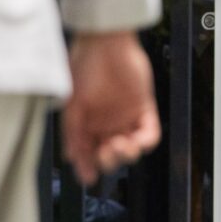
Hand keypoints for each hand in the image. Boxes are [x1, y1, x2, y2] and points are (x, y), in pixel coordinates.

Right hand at [62, 31, 160, 185]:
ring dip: (126, 154)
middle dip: (109, 161)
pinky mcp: (144, 109)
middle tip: (105, 153)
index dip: (88, 167)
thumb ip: (72, 132)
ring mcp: (126, 118)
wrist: (105, 44)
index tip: (88, 177)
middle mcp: (107, 124)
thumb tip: (71, 158)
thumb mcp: (70, 104)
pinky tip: (136, 141)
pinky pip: (150, 134)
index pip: (89, 154)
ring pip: (131, 149)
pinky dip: (145, 142)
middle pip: (111, 155)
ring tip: (120, 144)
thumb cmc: (83, 67)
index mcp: (87, 124)